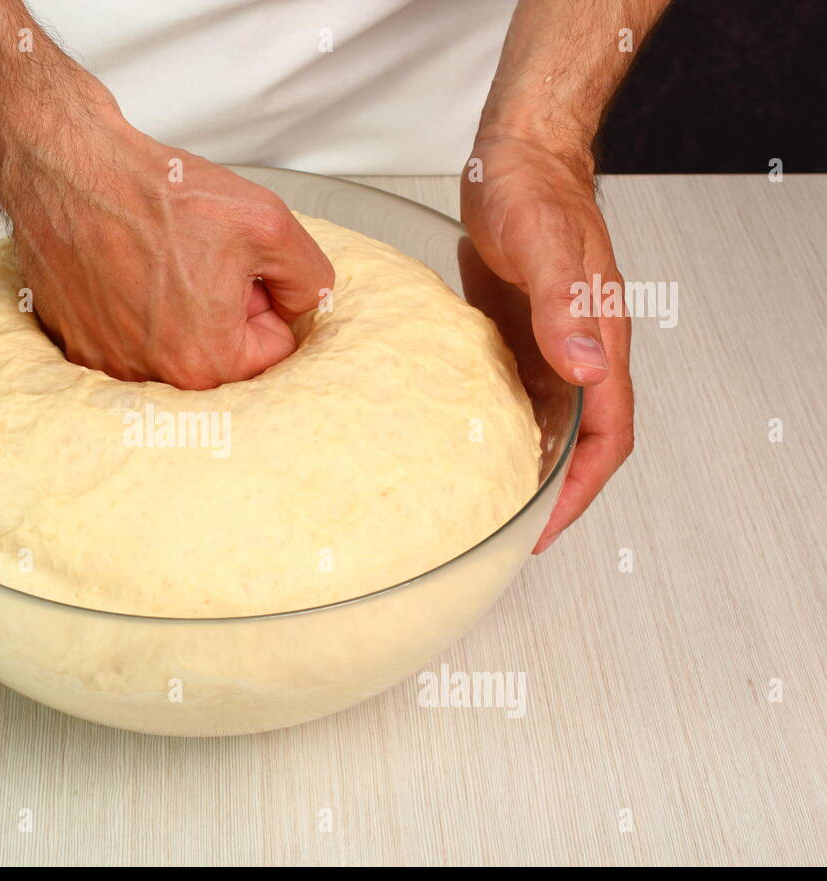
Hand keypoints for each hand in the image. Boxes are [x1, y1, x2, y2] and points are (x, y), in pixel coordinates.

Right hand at [0, 120, 334, 389]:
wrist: (71, 170)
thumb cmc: (155, 195)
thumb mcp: (268, 224)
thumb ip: (310, 276)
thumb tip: (308, 302)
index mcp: (207, 362)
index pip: (272, 350)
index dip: (264, 299)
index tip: (238, 268)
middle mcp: (154, 376)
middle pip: (221, 353)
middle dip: (222, 310)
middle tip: (198, 259)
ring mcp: (109, 364)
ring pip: (174, 345)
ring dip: (177, 310)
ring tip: (158, 260)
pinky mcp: (77, 344)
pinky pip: (128, 336)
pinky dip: (133, 307)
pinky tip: (125, 269)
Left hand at [461, 132, 633, 551]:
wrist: (515, 154)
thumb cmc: (532, 187)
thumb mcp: (543, 243)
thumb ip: (566, 304)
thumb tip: (589, 370)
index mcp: (600, 338)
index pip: (607, 435)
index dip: (583, 487)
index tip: (548, 525)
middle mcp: (581, 349)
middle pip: (582, 441)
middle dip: (555, 491)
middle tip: (512, 530)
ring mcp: (551, 343)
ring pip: (549, 424)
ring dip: (527, 465)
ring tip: (487, 503)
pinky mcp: (521, 333)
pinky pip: (518, 395)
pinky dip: (503, 428)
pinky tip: (468, 444)